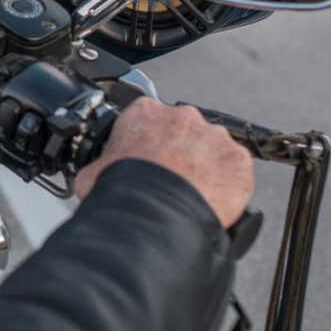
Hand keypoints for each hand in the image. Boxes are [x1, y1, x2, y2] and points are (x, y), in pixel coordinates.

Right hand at [73, 97, 252, 228]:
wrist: (155, 217)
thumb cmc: (124, 193)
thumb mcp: (92, 175)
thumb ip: (97, 166)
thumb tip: (92, 177)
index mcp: (144, 113)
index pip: (149, 120)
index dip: (148, 143)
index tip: (148, 161)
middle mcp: (183, 117)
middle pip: (184, 132)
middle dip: (179, 153)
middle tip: (170, 181)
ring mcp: (214, 136)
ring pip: (211, 150)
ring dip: (204, 168)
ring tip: (191, 195)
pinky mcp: (238, 160)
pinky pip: (234, 170)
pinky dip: (227, 185)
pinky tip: (211, 201)